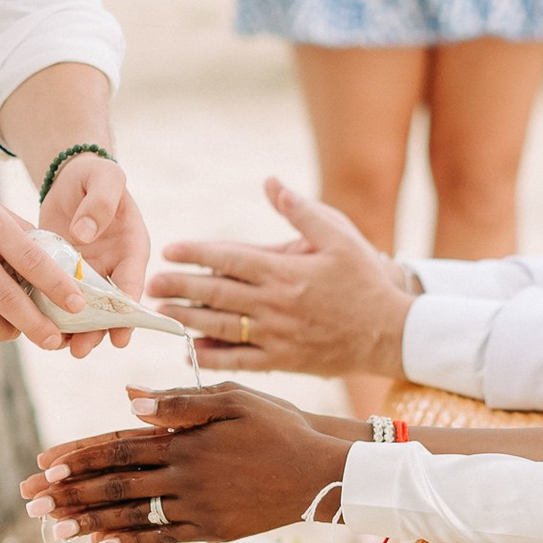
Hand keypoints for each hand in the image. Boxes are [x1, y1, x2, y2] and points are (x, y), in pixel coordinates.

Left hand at [25, 385, 358, 542]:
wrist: (323, 471)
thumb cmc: (279, 424)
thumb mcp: (233, 397)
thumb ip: (179, 401)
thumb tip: (127, 399)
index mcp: (185, 440)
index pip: (119, 448)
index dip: (78, 457)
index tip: (42, 466)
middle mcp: (186, 476)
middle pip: (115, 485)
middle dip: (69, 493)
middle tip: (30, 503)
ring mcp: (198, 507)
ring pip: (133, 515)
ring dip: (90, 521)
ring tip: (55, 528)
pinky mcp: (213, 529)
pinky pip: (163, 536)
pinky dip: (131, 539)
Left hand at [37, 150, 150, 348]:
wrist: (70, 176)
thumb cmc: (94, 175)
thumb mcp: (105, 177)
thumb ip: (100, 202)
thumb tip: (85, 233)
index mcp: (132, 248)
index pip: (132, 285)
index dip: (128, 314)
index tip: (120, 337)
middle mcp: (112, 267)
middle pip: (108, 308)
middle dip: (96, 332)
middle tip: (80, 351)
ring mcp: (87, 274)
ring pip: (83, 309)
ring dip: (73, 330)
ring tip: (58, 347)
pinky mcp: (61, 273)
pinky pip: (57, 297)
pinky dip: (49, 312)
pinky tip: (35, 326)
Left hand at [150, 176, 416, 378]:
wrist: (391, 331)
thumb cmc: (366, 279)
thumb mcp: (339, 235)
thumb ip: (300, 210)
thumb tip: (270, 182)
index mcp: (285, 270)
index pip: (229, 258)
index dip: (196, 252)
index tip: (170, 249)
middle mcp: (275, 304)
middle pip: (215, 293)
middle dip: (179, 286)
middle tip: (150, 282)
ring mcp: (277, 335)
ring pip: (220, 327)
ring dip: (187, 318)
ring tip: (162, 311)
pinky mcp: (284, 361)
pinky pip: (240, 361)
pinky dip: (213, 357)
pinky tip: (192, 350)